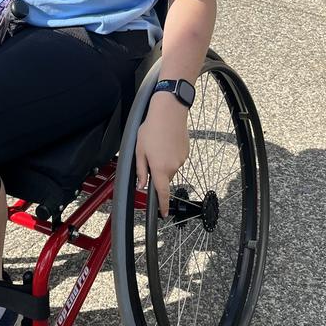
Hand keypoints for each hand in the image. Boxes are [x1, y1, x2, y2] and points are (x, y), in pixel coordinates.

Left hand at [135, 92, 189, 216]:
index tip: (164, 214)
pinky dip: (170, 154)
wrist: (169, 111)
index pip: (162, 193)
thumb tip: (141, 185)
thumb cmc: (151, 128)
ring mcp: (181, 159)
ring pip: (170, 168)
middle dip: (157, 172)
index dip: (163, 205)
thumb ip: (140, 170)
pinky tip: (165, 141)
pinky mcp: (186, 152)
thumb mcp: (139, 150)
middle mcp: (173, 167)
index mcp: (159, 168)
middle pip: (164, 178)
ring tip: (157, 144)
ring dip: (163, 162)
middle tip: (149, 155)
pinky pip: (176, 159)